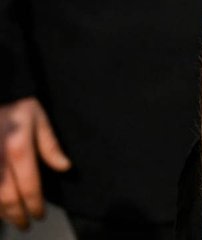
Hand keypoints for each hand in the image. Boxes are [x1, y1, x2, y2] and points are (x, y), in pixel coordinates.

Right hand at [0, 97, 70, 229]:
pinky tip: (0, 206)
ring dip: (3, 213)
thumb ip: (50, 145)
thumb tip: (65, 167)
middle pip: (8, 197)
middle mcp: (0, 158)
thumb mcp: (38, 118)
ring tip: (13, 218)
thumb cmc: (16, 107)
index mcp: (18, 148)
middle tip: (26, 224)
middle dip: (18, 214)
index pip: (29, 185)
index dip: (35, 204)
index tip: (40, 214)